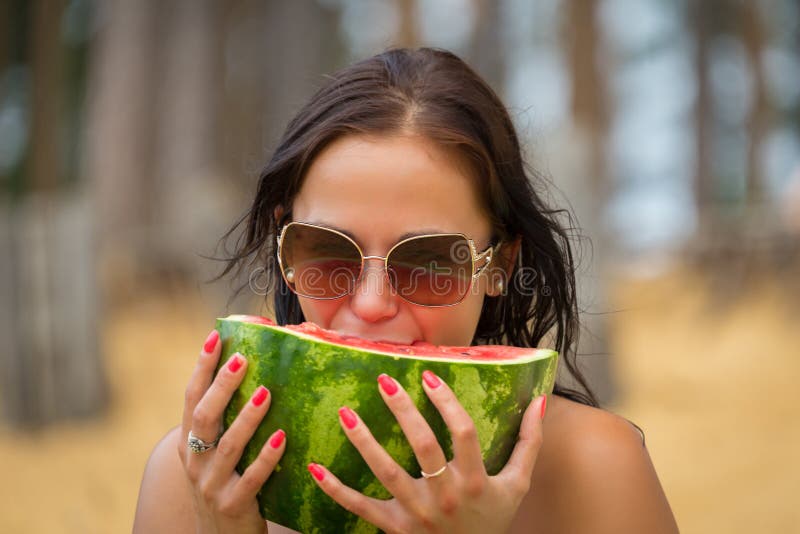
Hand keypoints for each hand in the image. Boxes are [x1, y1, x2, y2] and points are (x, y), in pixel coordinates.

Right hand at [177, 329, 286, 533]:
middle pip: (205, 417)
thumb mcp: (213, 453)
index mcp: (188, 442)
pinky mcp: (233, 505)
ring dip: (247, 418)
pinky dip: (267, 458)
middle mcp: (195, 461)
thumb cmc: (223, 483)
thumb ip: (224, 419)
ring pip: (228, 446)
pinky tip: (283, 439)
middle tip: (242, 359)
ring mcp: (211, 485)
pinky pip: (252, 479)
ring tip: (266, 393)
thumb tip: (250, 369)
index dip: (202, 367)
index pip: (191, 398)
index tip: (215, 336)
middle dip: (222, 386)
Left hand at [307, 370, 546, 533]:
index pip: (462, 434)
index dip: (446, 403)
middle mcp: (445, 494)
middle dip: (402, 411)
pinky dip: (335, 489)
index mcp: (475, 481)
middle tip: (384, 380)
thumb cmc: (493, 520)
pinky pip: (361, 507)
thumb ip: (529, 444)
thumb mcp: (517, 484)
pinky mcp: (394, 527)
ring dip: (364, 442)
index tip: (428, 376)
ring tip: (345, 412)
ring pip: (387, 472)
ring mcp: (417, 513)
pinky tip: (315, 466)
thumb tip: (539, 403)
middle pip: (422, 447)